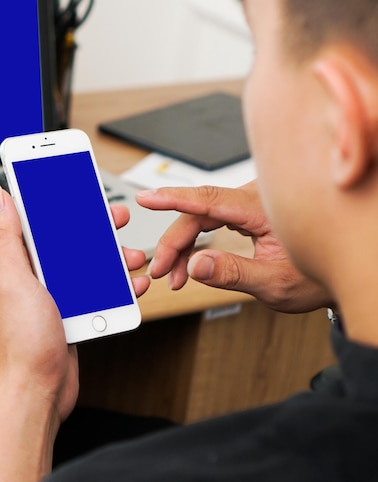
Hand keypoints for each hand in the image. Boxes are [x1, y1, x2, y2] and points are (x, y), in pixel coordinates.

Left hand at [0, 185, 148, 481]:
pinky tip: (131, 284)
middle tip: (117, 217)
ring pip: (88, 262)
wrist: (38, 393)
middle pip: (69, 237)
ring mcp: (55, 293)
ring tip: (132, 257)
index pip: (35, 217)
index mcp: (16, 260)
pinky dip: (117, 284)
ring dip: (113, 256)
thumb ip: (6, 234)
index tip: (76, 181)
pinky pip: (98, 289)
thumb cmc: (21, 342)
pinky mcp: (72, 311)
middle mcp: (34, 273)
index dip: (56, 197)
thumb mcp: (12, 279)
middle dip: (95, 226)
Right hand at [135, 181, 332, 312]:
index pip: (208, 200)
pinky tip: (187, 263)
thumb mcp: (275, 284)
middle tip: (160, 271)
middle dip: (173, 243)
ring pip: (200, 217)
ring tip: (172, 276)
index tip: (146, 198)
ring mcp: (247, 204)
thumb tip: (196, 266)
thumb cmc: (315, 277)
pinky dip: (194, 242)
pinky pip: (209, 220)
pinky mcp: (244, 212)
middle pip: (197, 213)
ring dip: (181, 245)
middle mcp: (252, 200)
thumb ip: (233, 274)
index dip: (173, 198)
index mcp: (261, 210)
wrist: (336, 271)